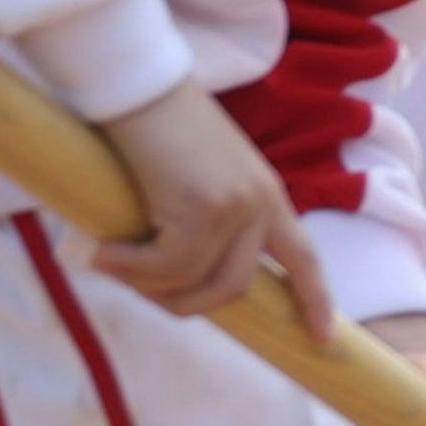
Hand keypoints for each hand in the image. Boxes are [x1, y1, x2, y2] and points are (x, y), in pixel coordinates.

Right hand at [87, 81, 331, 340]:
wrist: (140, 87)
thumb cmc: (159, 129)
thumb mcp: (198, 179)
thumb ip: (203, 222)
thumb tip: (174, 280)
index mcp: (269, 196)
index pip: (303, 257)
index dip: (314, 298)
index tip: (322, 338)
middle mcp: (261, 205)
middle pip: (234, 287)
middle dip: (185, 303)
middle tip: (142, 289)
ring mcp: (236, 208)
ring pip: (195, 282)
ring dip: (148, 285)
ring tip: (112, 262)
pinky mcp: (204, 209)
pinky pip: (166, 266)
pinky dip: (129, 268)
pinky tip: (103, 252)